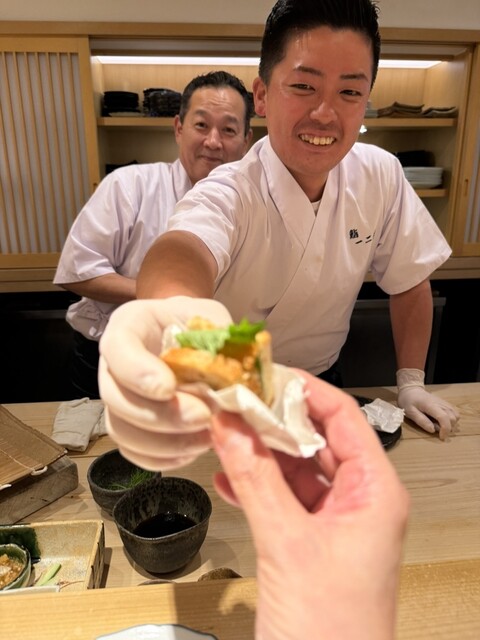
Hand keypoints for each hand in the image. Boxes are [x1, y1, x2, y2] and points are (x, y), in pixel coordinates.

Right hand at [98, 297, 232, 469]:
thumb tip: (234, 374)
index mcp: (130, 325)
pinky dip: (163, 458)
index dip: (138, 372)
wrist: (194, 340)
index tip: (168, 389)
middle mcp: (114, 363)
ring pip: (122, 430)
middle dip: (160, 415)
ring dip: (164, 442)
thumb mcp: (213, 318)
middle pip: (116, 397)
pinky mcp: (130, 427)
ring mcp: (119, 398)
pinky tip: (192, 450)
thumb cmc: (200, 326)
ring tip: (206, 437)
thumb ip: (219, 339)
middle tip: (203, 417)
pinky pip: (134, 453)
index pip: (117, 346)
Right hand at [211, 371, 409, 639]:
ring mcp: (334, 520)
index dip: (303, 390)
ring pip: (295, 468)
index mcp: (374, 492)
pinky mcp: (311, 540)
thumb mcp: (286, 543)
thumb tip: (229, 425)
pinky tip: (225, 475)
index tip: (264, 374)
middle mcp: (359, 500)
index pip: (342, 417)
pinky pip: (282, 498)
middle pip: (315, 439)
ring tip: (223, 431)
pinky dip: (254, 484)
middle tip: (234, 399)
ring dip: (259, 452)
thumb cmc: (331, 630)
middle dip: (272, 420)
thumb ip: (254, 479)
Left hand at [396, 369, 459, 439]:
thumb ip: (421, 421)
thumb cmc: (408, 401)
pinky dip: (451, 420)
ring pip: (456, 415)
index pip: (444, 417)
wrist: (411, 390)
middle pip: (453, 418)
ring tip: (439, 425)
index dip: (445, 429)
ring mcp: (444, 403)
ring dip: (451, 424)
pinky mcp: (446, 404)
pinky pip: (454, 413)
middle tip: (436, 430)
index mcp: (430, 405)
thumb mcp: (410, 412)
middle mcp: (440, 403)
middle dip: (448, 428)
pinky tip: (441, 421)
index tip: (441, 437)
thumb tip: (433, 430)